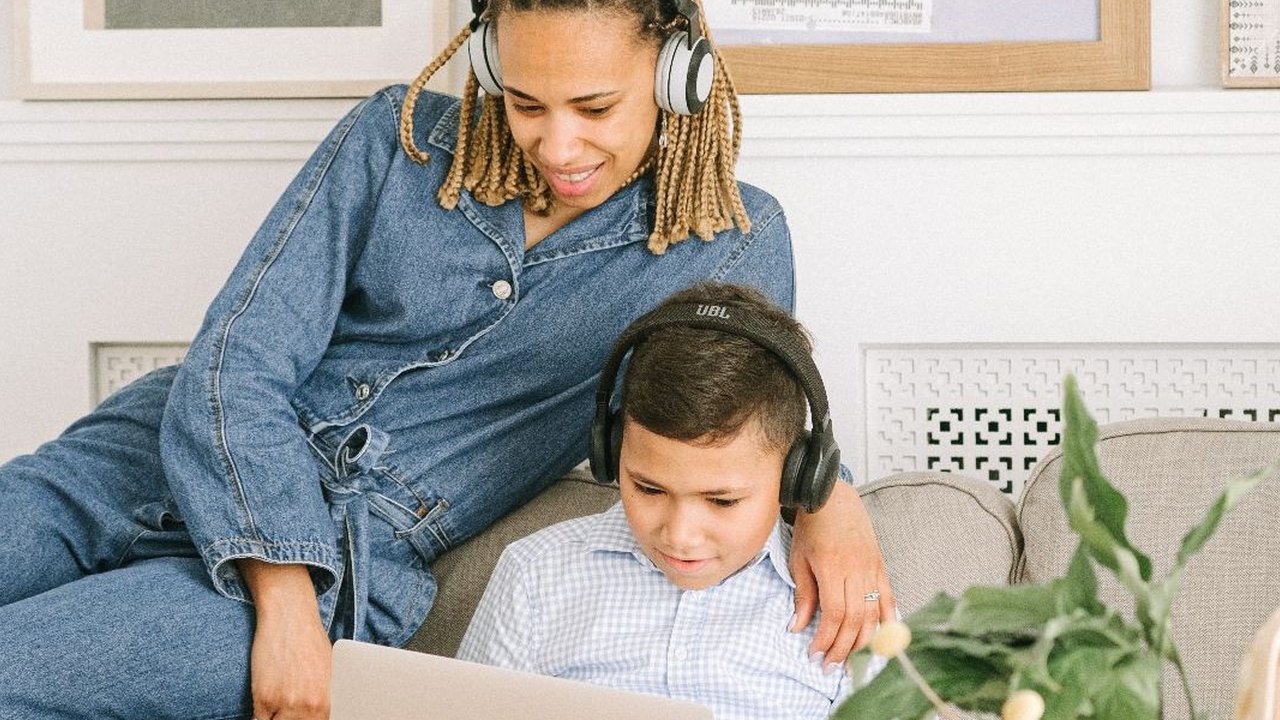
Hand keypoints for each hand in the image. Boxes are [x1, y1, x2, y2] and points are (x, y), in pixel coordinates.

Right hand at [240, 560, 332, 719]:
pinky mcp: (264, 698)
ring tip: (277, 704)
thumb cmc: (309, 641)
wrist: (289, 616)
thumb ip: (323, 699)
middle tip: (286, 708)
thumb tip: (319, 713)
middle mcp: (311, 706)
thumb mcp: (327, 673)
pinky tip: (264, 705)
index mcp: (329, 701)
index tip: (302, 716)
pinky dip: (261, 716)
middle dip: (290, 719)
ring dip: (275, 717)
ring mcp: (287, 703)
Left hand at [789, 481, 894, 667]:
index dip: (826, 640)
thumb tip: (797, 627)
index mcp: (833, 568)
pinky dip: (888, 620)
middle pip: (856, 620)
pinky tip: (884, 639)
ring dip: (864, 642)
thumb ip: (803, 595)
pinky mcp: (881, 565)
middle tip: (831, 666)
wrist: (831, 497)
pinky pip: (889, 597)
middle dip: (844, 648)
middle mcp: (857, 570)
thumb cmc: (811, 527)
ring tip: (852, 660)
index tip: (815, 655)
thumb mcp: (799, 560)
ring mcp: (872, 568)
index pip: (834, 615)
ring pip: (874, 613)